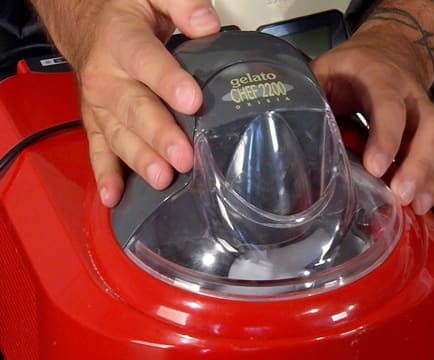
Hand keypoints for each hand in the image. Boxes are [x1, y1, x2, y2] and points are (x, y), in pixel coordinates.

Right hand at [72, 0, 219, 206]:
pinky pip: (98, 150)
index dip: (169, 82)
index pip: (147, 62)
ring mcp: (100, 105)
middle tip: (183, 156)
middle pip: (134, 108)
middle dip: (159, 135)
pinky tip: (115, 196)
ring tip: (161, 179)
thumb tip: (207, 24)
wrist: (85, 24)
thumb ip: (181, 4)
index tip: (192, 101)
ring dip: (139, 159)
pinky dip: (106, 174)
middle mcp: (107, 77)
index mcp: (122, 41)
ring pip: (119, 135)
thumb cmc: (121, 14)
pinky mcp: (97, 122)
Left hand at [311, 26, 433, 257]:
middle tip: (402, 197)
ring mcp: (431, 124)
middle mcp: (415, 101)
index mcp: (381, 80)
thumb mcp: (322, 73)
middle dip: (421, 166)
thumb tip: (278, 129)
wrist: (386, 56)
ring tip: (418, 212)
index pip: (390, 105)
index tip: (376, 169)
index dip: (387, 136)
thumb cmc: (348, 71)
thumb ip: (307, 96)